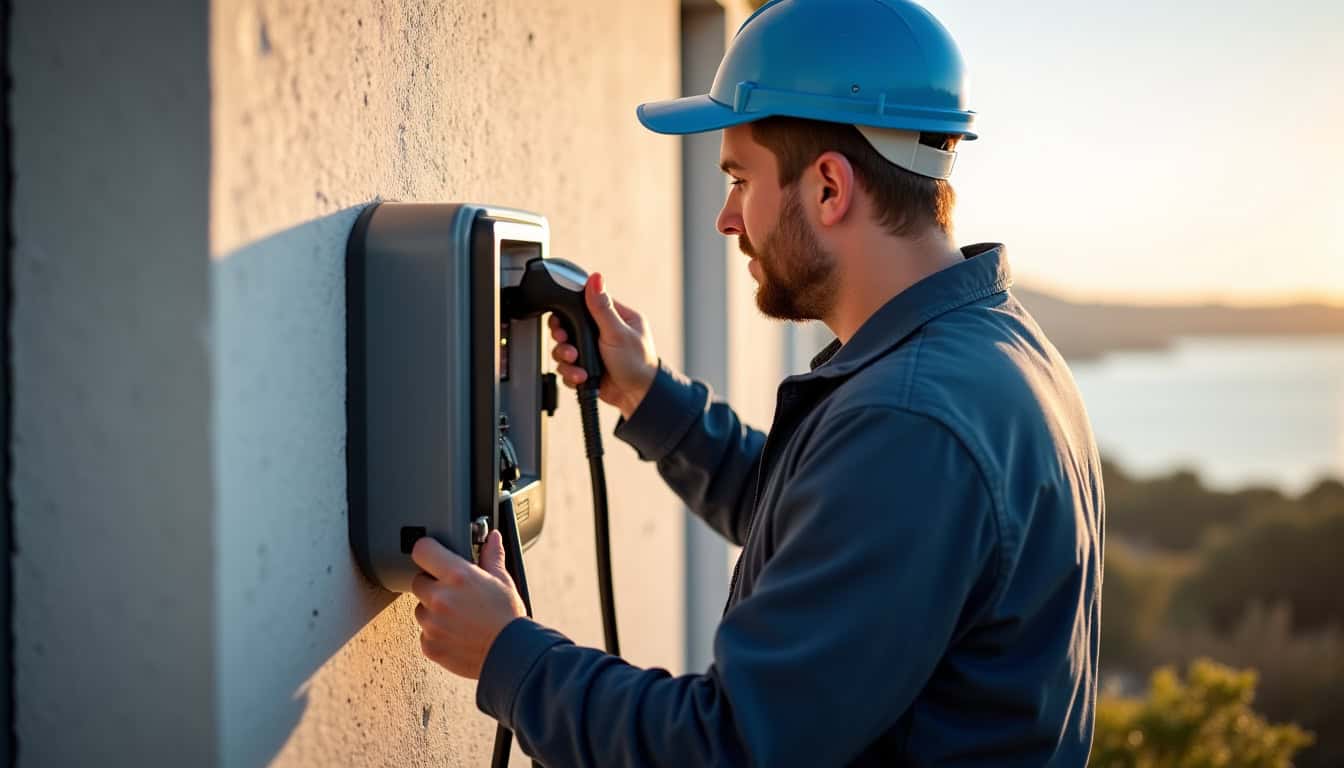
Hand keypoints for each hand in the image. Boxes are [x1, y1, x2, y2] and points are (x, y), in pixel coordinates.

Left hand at [410, 531, 525, 679]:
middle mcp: (440, 598)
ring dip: (432, 609)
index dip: (428, 550)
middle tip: (454, 592)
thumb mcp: (503, 581)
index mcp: (458, 576)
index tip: (434, 555)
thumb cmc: (508, 618)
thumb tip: (492, 538)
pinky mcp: (429, 645)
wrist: (511, 655)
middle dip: (433, 584)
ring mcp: (432, 623)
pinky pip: (424, 632)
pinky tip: (456, 632)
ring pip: (420, 608)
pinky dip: (436, 632)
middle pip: (418, 580)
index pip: (422, 550)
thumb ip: (492, 556)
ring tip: (458, 615)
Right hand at [549, 273, 657, 419]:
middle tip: (568, 346)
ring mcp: (594, 351)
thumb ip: (602, 307)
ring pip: (566, 349)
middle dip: (564, 339)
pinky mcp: (587, 368)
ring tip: (575, 363)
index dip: (570, 312)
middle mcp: (603, 332)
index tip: (562, 321)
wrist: (638, 398)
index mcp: (615, 317)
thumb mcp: (618, 332)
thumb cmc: (638, 364)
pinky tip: (580, 376)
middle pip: (570, 328)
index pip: (586, 305)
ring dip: (566, 358)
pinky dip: (571, 373)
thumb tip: (596, 277)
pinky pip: (568, 367)